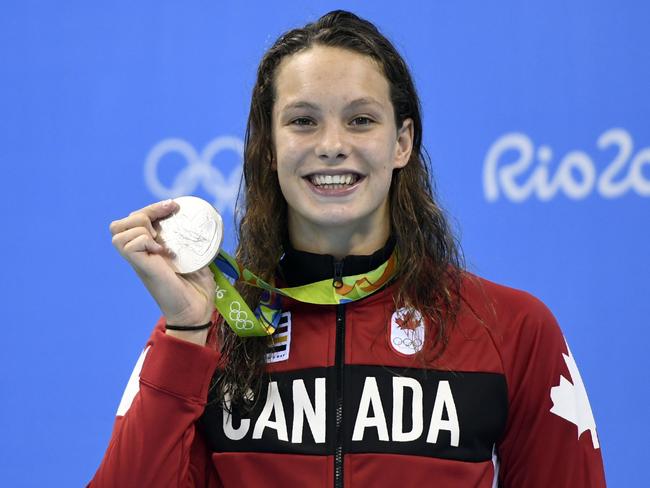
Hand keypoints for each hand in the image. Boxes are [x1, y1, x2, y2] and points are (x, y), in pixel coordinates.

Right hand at [109, 200, 215, 325]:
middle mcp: (140, 254)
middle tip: (168, 215)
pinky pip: (128, 244)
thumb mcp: (197, 258)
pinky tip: (161, 251)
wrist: (196, 312)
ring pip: (118, 230)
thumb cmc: (198, 289)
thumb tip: (206, 225)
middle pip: (119, 223)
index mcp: (150, 249)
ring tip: (161, 239)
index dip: (152, 208)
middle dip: (144, 212)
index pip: (135, 220)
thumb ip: (194, 243)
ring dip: (141, 226)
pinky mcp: (142, 268)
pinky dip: (144, 241)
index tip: (175, 206)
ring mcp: (139, 261)